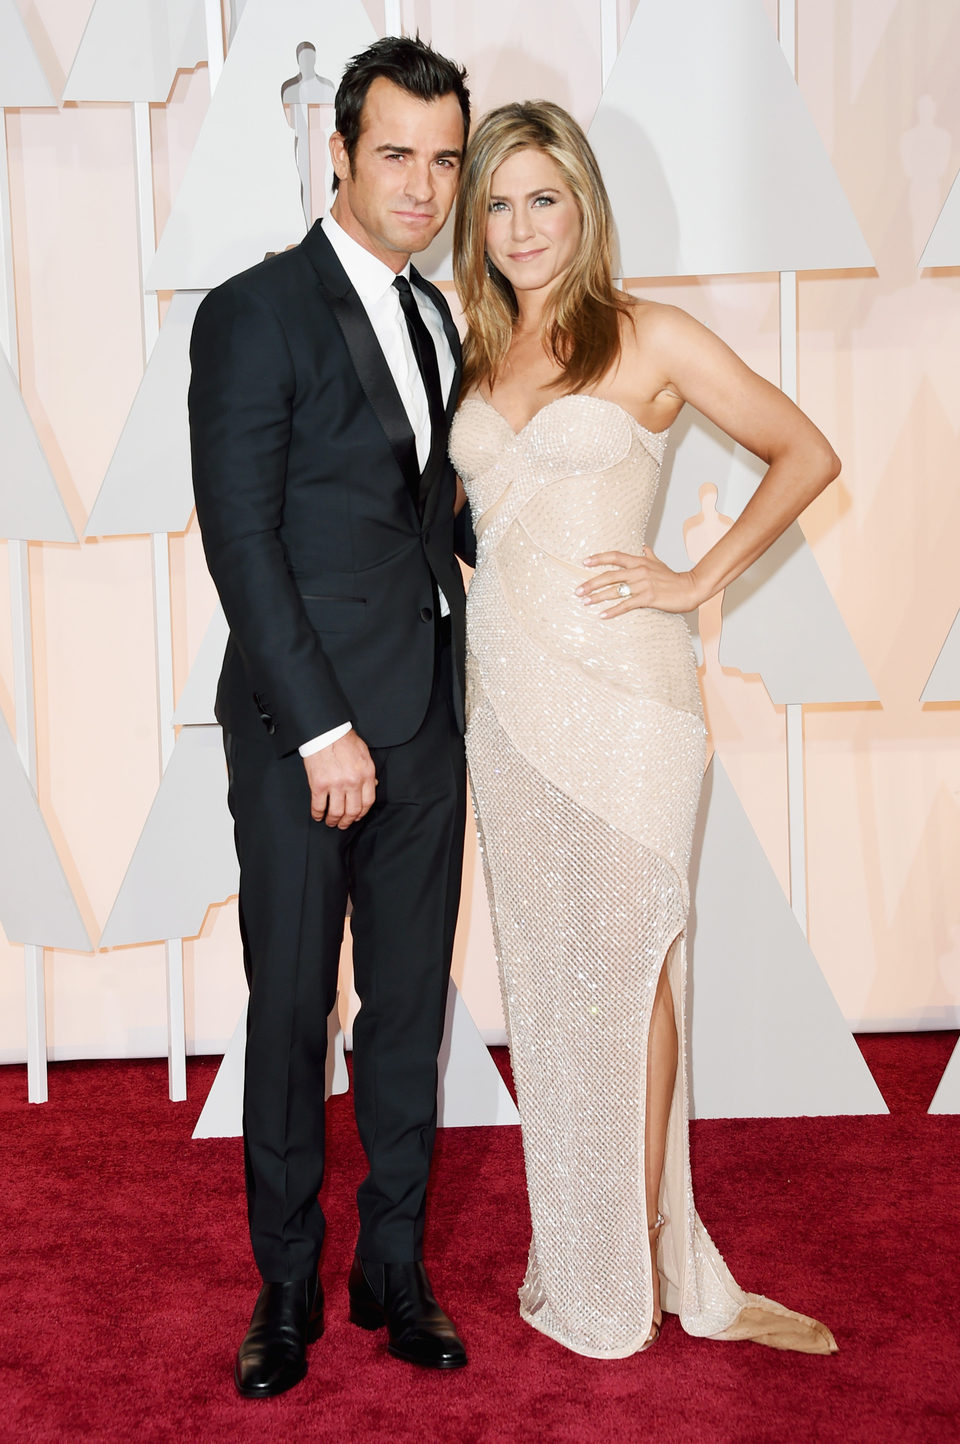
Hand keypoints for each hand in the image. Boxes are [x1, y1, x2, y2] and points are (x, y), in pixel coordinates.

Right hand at [303, 729, 376, 827]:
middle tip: (342, 824)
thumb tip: (373, 786)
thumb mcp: (364, 754)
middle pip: (352, 811)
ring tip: (330, 822)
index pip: (368, 802)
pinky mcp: (319, 785)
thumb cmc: (344, 740)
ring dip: (333, 820)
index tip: (356, 817)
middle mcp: (353, 782)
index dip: (361, 813)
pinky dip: (318, 814)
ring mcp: (335, 784)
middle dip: (347, 821)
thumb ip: (369, 772)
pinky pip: (319, 806)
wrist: (325, 731)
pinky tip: (318, 816)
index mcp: (366, 774)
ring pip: (336, 812)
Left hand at [576, 548, 700, 616]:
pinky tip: (602, 616)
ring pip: (615, 591)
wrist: (690, 588)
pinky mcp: (648, 598)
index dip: (598, 558)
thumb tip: (644, 547)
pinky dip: (613, 611)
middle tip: (577, 591)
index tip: (584, 562)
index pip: (615, 556)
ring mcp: (643, 585)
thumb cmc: (673, 578)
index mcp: (640, 561)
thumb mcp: (659, 564)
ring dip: (597, 597)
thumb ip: (649, 555)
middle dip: (591, 583)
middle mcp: (639, 571)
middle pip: (609, 575)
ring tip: (585, 602)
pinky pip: (626, 605)